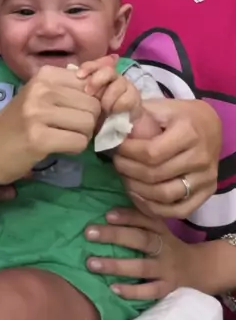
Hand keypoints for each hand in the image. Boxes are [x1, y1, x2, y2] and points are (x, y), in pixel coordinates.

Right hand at [0, 65, 100, 185]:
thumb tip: (113, 61)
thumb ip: (74, 83)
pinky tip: (57, 147)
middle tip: (70, 129)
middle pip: (93, 105)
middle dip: (89, 122)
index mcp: (44, 75)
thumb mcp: (43, 95)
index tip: (76, 112)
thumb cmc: (19, 122)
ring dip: (82, 136)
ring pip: (88, 124)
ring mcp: (38, 113)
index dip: (91, 102)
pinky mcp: (39, 138)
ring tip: (62, 137)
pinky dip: (74, 149)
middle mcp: (41, 89)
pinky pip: (79, 142)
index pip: (90, 83)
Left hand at [77, 57, 141, 117]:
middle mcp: (113, 79)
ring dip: (109, 97)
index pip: (95, 65)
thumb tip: (74, 76)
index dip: (88, 67)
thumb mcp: (85, 105)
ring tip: (104, 110)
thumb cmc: (98, 117)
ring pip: (120, 82)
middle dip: (97, 79)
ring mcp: (126, 87)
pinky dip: (119, 105)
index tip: (79, 75)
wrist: (121, 127)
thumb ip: (80, 92)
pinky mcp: (135, 98)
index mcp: (100, 78)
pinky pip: (128, 97)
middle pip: (108, 70)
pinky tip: (115, 112)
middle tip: (89, 92)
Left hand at [84, 207, 198, 299]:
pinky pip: (150, 291)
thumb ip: (139, 218)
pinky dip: (132, 291)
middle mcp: (165, 248)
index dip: (127, 216)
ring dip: (116, 265)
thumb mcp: (158, 229)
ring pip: (142, 267)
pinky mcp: (167, 289)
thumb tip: (113, 204)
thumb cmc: (166, 246)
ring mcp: (166, 269)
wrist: (197, 270)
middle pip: (142, 240)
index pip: (145, 219)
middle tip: (88, 233)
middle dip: (114, 236)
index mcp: (161, 230)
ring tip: (91, 263)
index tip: (107, 215)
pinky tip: (113, 288)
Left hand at [113, 98, 220, 217]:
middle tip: (116, 163)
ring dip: (137, 190)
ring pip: (164, 195)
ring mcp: (206, 178)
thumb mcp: (159, 108)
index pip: (151, 153)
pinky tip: (138, 196)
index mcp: (189, 132)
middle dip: (128, 171)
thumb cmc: (178, 116)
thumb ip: (136, 117)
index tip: (116, 147)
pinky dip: (154, 208)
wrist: (209, 126)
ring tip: (125, 178)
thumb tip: (110, 128)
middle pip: (155, 175)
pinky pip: (178, 211)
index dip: (127, 153)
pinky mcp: (207, 193)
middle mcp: (201, 157)